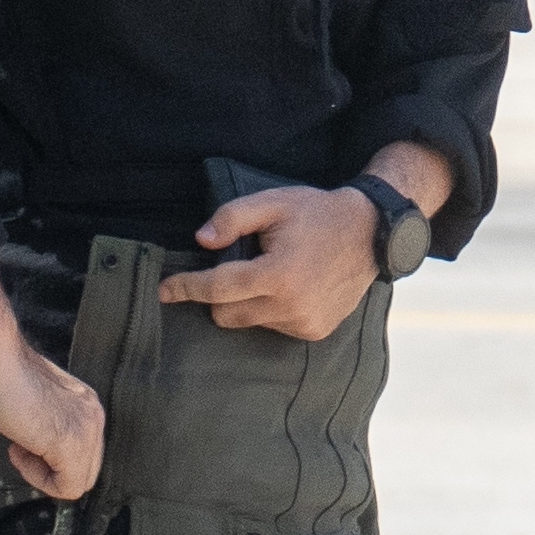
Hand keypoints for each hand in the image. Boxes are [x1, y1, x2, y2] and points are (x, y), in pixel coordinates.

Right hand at [0, 335, 106, 498]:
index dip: (50, 459)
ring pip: (78, 481)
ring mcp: (87, 430)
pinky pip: (67, 486)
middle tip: (20, 448)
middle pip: (85, 471)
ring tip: (18, 446)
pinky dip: (39, 479)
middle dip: (51, 469)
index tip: (22, 441)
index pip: (83, 455)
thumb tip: (38, 449)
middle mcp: (95, 417)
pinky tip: (18, 450)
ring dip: (43, 473)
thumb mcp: (33, 407)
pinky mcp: (71, 443)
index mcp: (87, 406)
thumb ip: (47, 428)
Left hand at [156, 186, 376, 340]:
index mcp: (278, 275)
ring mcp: (305, 323)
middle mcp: (292, 306)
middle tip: (238, 265)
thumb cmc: (317, 214)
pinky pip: (273, 326)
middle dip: (219, 294)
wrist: (371, 234)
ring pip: (248, 321)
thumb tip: (201, 241)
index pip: (217, 288)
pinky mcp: (315, 331)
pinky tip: (289, 286)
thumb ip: (232, 218)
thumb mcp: (272, 202)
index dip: (186, 287)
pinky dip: (270, 309)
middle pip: (226, 314)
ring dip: (246, 301)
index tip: (163, 290)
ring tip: (272, 272)